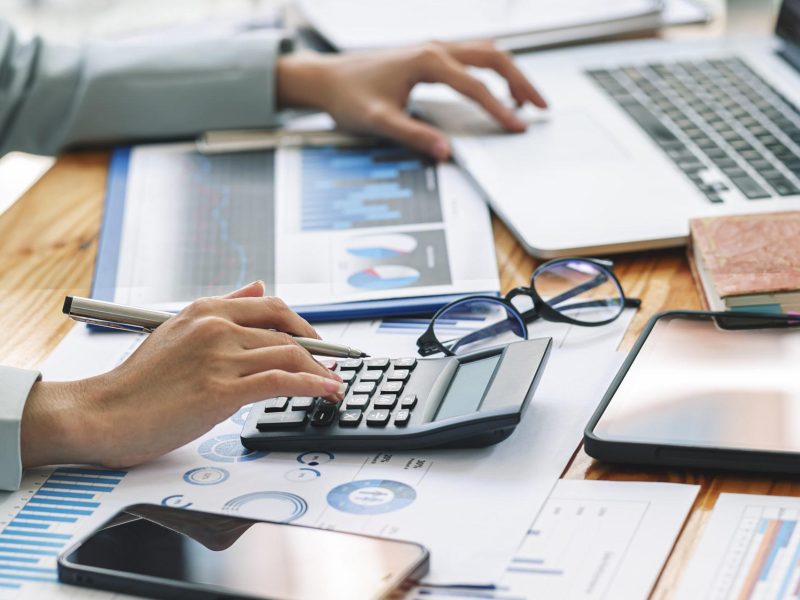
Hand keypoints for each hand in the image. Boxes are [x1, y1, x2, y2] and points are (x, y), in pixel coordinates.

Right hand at [19, 281, 344, 469]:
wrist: (102, 414)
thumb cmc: (137, 382)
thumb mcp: (177, 330)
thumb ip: (222, 306)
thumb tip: (257, 285)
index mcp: (206, 310)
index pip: (271, 307)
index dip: (303, 325)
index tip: (317, 342)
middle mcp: (216, 327)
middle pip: (286, 331)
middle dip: (318, 350)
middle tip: (332, 366)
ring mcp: (219, 357)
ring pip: (289, 354)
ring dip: (321, 371)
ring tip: (334, 384)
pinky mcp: (221, 390)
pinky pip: (280, 381)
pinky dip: (312, 385)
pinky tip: (327, 391)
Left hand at [277, 41, 546, 159]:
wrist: (328, 78)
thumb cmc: (349, 96)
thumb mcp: (378, 122)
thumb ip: (414, 136)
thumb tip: (445, 151)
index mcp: (427, 61)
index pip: (476, 86)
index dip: (500, 109)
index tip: (517, 128)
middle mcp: (435, 48)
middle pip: (493, 58)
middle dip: (521, 81)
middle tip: (541, 107)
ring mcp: (434, 48)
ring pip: (486, 53)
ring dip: (511, 72)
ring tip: (528, 100)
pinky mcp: (431, 54)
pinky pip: (474, 56)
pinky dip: (494, 70)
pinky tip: (498, 88)